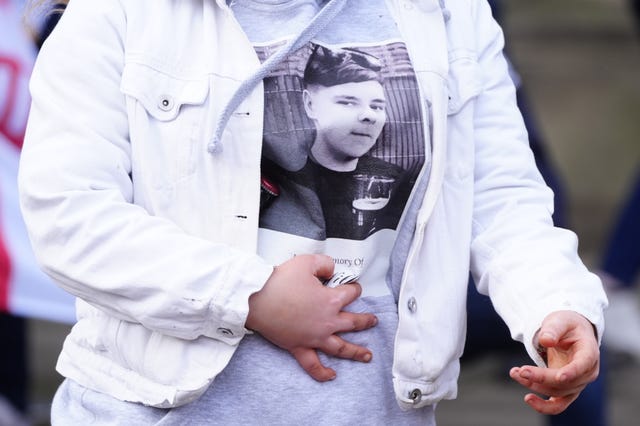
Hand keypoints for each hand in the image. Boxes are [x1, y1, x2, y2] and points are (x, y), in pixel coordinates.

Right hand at [245, 254, 377, 381]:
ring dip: (356, 352)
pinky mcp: (299, 346)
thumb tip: (330, 269)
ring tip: (367, 356)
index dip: (354, 288)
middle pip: (353, 322)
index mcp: (331, 300)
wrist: (257, 300)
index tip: (354, 287)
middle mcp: (327, 321)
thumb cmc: (279, 282)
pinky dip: (322, 373)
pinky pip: (313, 364)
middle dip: (365, 321)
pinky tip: (331, 376)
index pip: (351, 293)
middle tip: (373, 321)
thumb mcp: (306, 262)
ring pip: (341, 347)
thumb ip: (323, 263)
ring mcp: (314, 337)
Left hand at [509, 310, 599, 414]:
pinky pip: (558, 404)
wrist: (570, 333)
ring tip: (515, 372)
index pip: (583, 365)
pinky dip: (544, 405)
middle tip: (521, 370)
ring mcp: (577, 383)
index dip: (572, 372)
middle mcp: (587, 372)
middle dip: (542, 378)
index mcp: (589, 352)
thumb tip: (545, 340)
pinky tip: (528, 399)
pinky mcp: (565, 389)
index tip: (559, 377)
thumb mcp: (559, 320)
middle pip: (566, 382)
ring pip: (557, 392)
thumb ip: (553, 329)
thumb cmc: (566, 325)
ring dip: (535, 386)